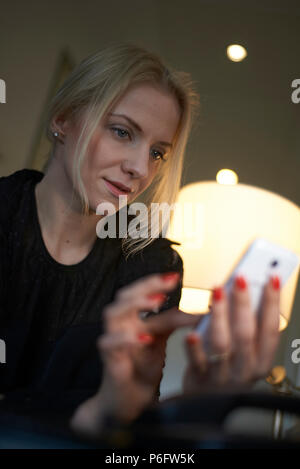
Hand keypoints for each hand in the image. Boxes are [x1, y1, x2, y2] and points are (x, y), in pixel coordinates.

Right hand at [70, 272, 199, 436]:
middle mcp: (120, 325)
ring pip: (112, 313)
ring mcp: (112, 340)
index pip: (140, 292)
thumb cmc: (142, 369)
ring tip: (157, 302)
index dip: (156, 282)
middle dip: (145, 285)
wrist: (128, 400)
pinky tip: (144, 337)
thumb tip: (199, 306)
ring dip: (134, 304)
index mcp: (132, 318)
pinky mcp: (109, 359)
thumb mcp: (161, 340)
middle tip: (167, 283)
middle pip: (124, 295)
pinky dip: (125, 338)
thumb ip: (173, 321)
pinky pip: (109, 343)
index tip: (175, 276)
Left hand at [183, 275, 280, 393]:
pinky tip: (191, 333)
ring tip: (217, 292)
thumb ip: (248, 326)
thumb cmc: (227, 371)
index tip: (271, 278)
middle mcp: (246, 369)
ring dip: (220, 315)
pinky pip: (198, 362)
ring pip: (223, 344)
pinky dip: (195, 348)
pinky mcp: (201, 379)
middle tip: (240, 279)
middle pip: (247, 333)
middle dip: (244, 303)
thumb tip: (245, 289)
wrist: (205, 402)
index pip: (272, 329)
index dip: (272, 303)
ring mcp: (223, 375)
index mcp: (262, 360)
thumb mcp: (246, 352)